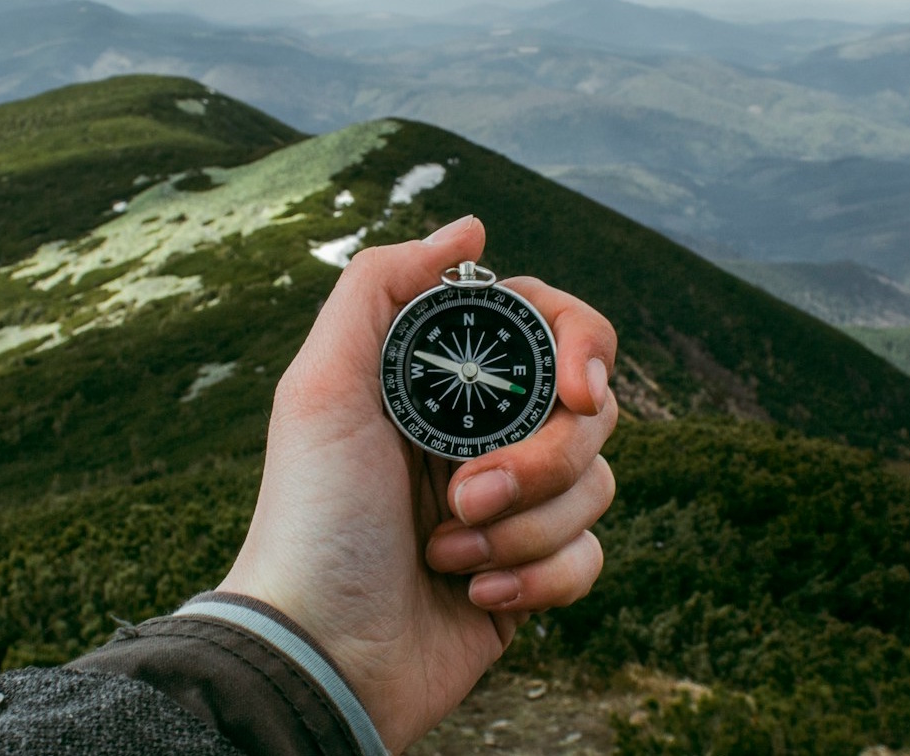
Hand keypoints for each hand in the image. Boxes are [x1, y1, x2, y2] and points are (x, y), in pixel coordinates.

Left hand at [216, 215, 618, 749]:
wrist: (319, 652)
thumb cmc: (311, 518)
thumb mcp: (321, 387)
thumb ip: (383, 286)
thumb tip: (472, 227)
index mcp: (443, 383)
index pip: (553, 331)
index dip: (582, 349)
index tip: (576, 390)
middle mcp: (484, 436)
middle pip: (591, 412)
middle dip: (538, 460)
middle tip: (466, 495)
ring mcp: (513, 508)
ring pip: (598, 486)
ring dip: (524, 528)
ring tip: (448, 553)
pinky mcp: (531, 577)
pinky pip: (591, 558)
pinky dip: (539, 579)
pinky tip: (475, 595)